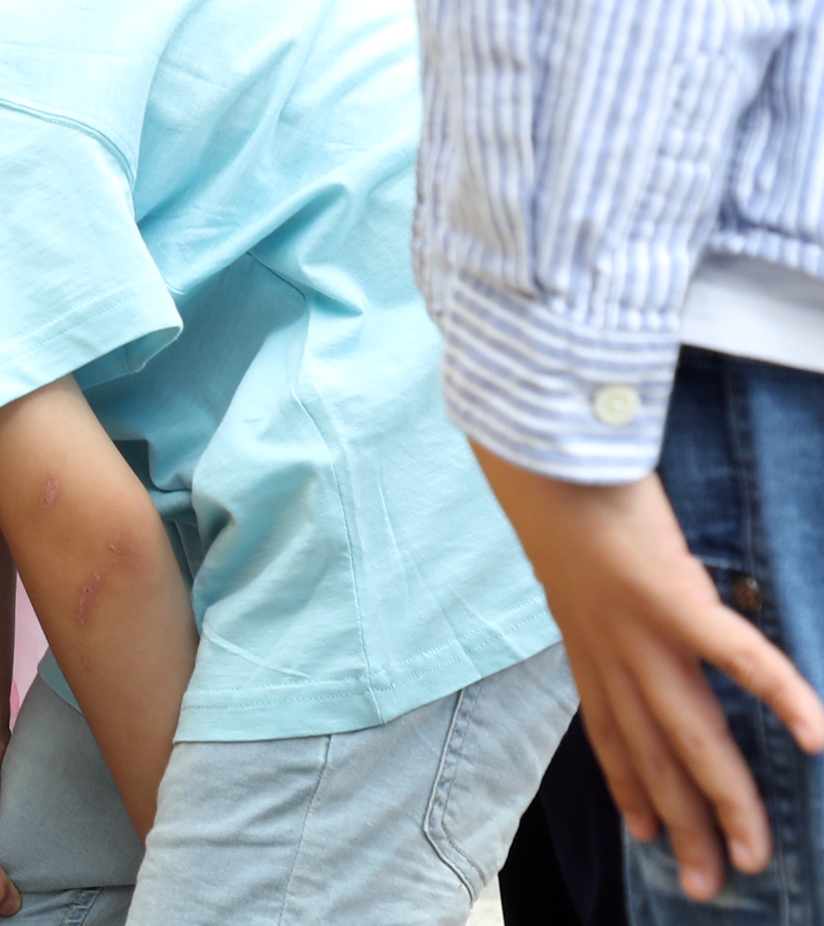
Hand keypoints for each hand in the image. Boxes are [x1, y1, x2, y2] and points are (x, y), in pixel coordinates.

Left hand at [476, 448, 823, 901]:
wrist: (537, 450)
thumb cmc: (559, 495)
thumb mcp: (575, 564)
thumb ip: (605, 600)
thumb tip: (632, 604)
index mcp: (588, 645)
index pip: (610, 735)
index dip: (629, 788)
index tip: (645, 835)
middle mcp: (610, 653)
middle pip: (651, 757)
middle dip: (680, 826)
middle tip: (702, 885)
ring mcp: (640, 631)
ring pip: (691, 736)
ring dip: (725, 801)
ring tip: (753, 854)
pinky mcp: (671, 598)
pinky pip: (737, 658)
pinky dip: (781, 696)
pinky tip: (819, 736)